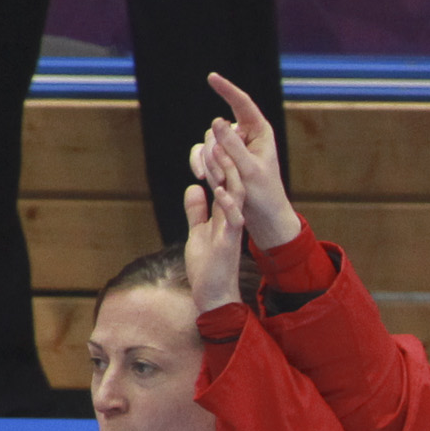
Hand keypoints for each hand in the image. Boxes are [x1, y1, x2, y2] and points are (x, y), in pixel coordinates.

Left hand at [183, 146, 246, 313]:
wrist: (215, 295)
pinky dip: (227, 205)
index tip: (213, 139)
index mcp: (224, 214)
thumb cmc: (207, 267)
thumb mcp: (198, 233)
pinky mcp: (229, 243)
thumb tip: (194, 189)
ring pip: (235, 196)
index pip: (223, 181)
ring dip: (229, 175)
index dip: (218, 161)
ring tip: (223, 154)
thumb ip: (197, 211)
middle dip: (225, 160)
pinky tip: (220, 190)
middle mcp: (230, 218)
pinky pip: (232, 220)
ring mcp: (231, 230)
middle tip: (220, 136)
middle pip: (232, 182)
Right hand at [202, 74, 300, 249]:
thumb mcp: (249, 170)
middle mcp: (245, 135)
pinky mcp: (221, 159)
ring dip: (211, 163)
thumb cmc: (264, 194)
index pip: (242, 104)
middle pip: (216, 129)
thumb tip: (217, 120)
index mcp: (260, 132)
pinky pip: (201, 154)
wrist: (262, 217)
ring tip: (223, 184)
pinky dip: (200, 165)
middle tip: (226, 176)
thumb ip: (232, 146)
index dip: (226, 89)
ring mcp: (231, 146)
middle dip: (216, 153)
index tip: (211, 77)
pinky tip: (203, 178)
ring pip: (207, 143)